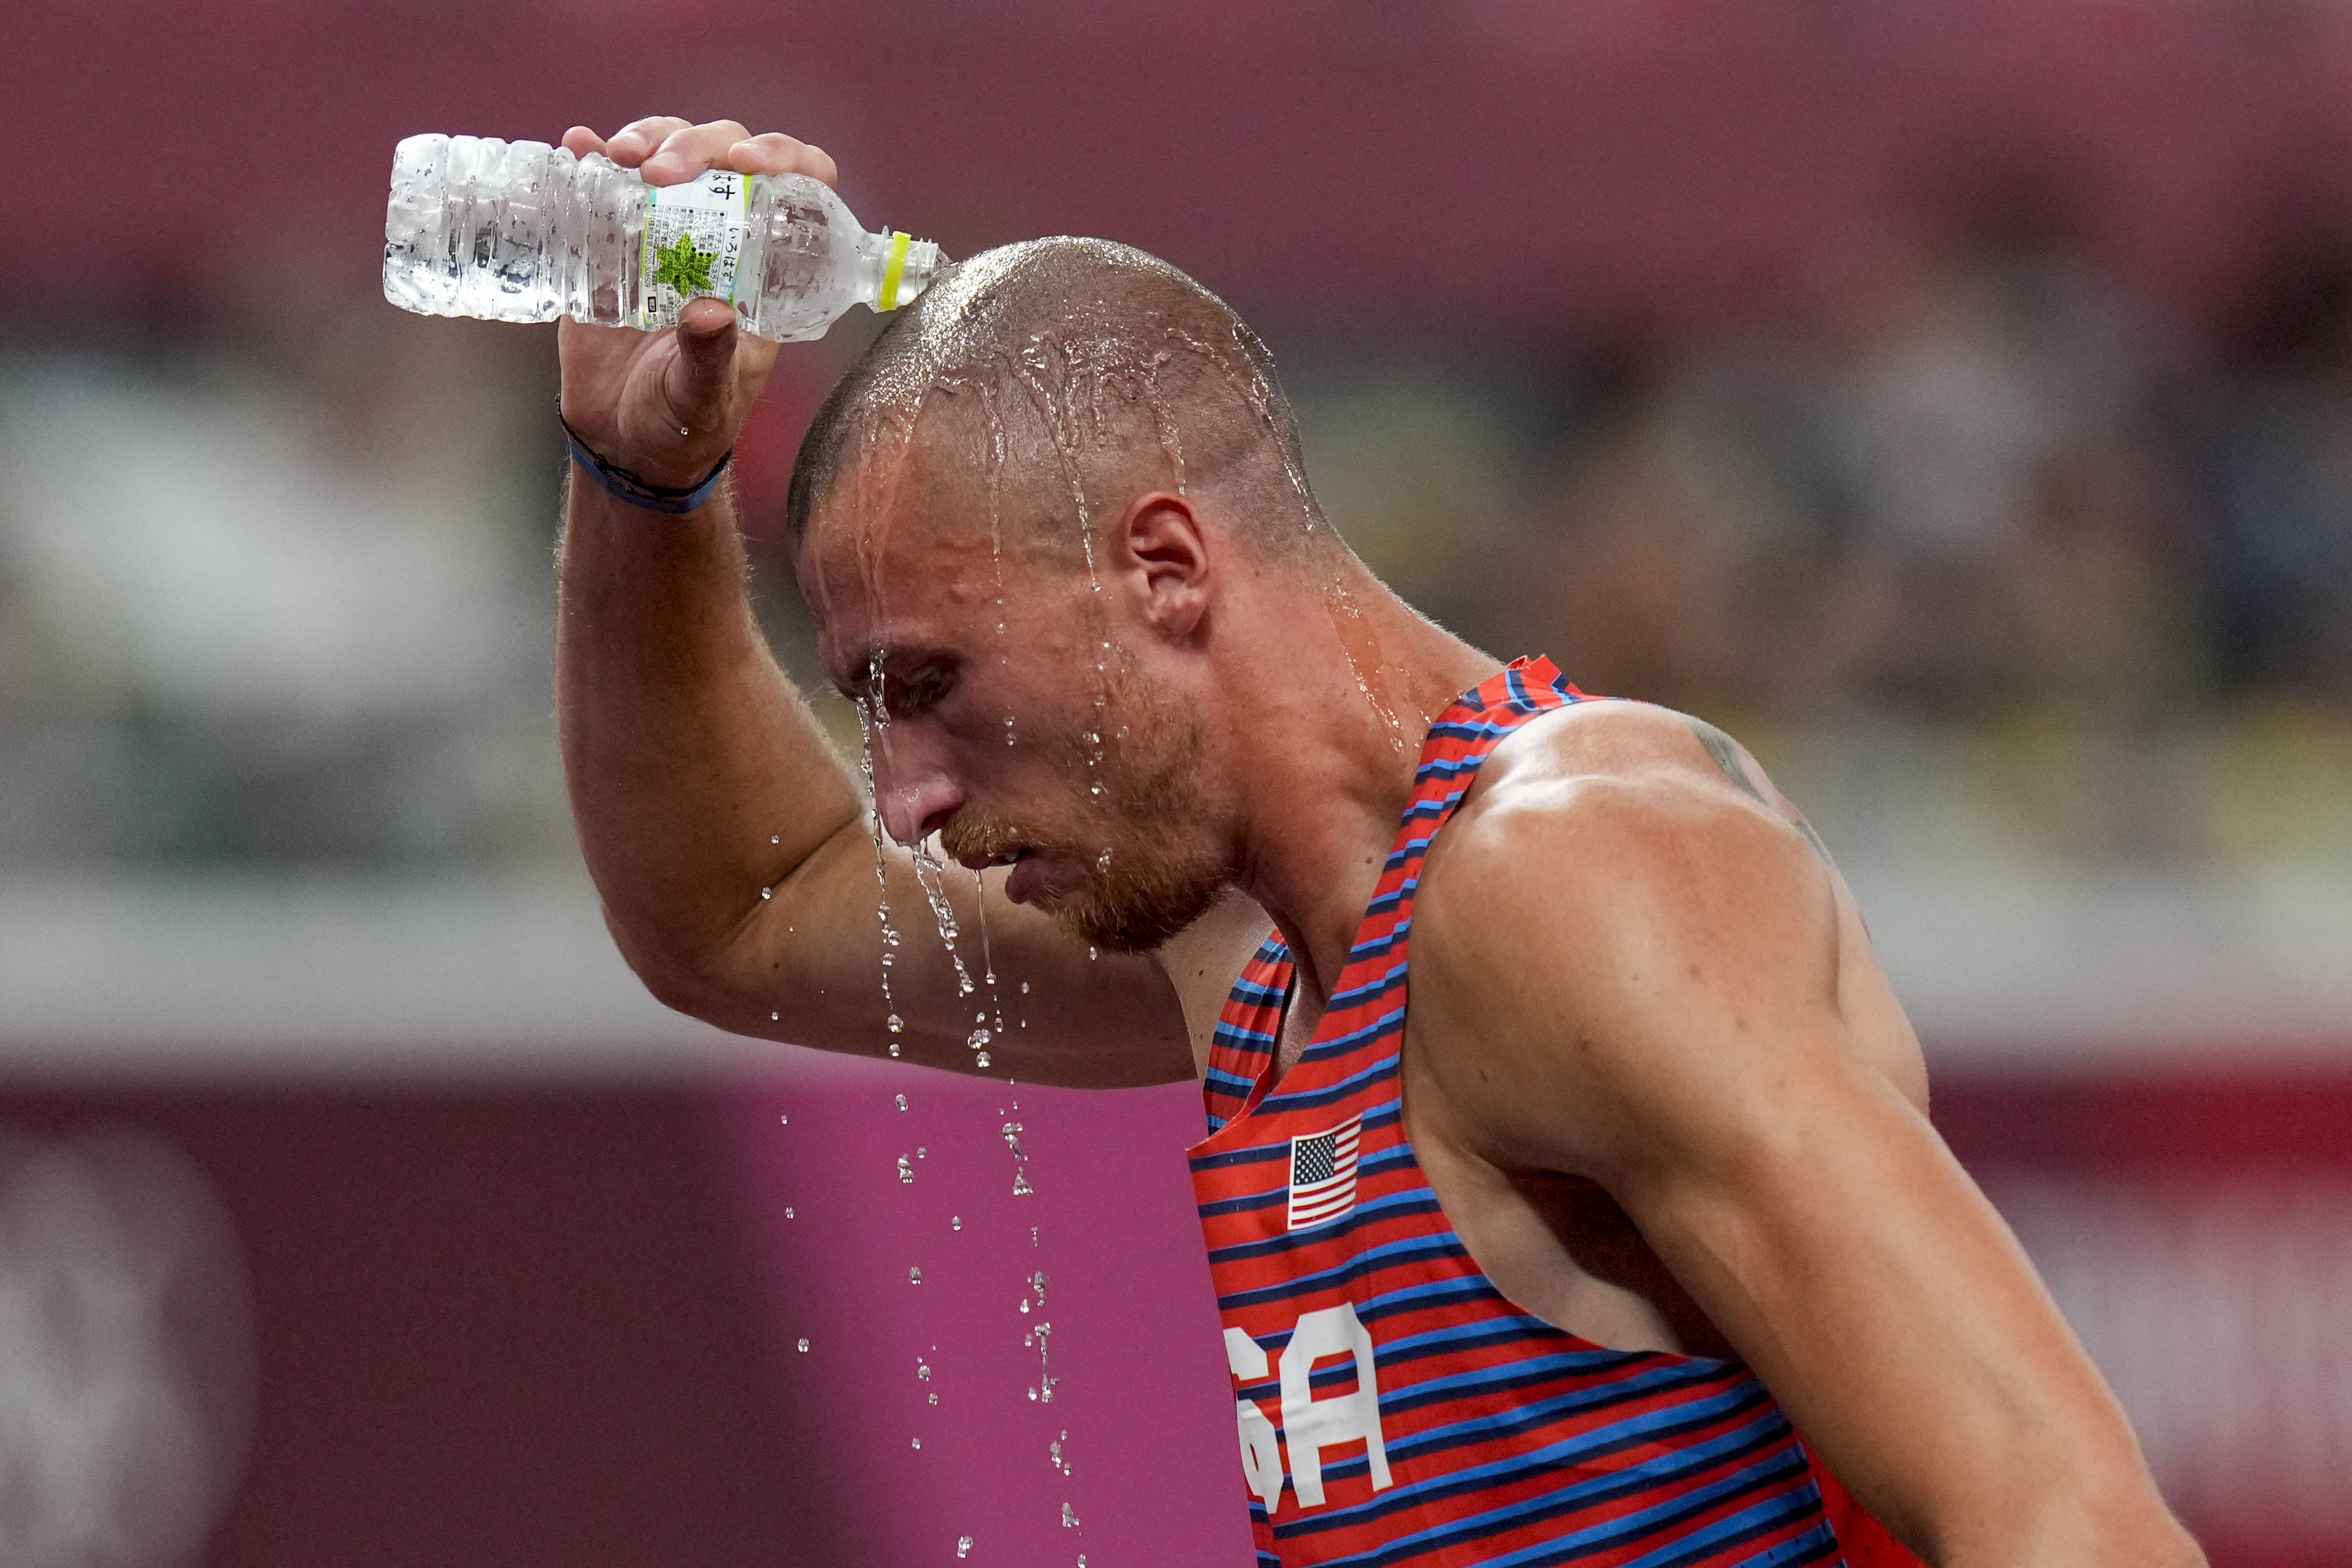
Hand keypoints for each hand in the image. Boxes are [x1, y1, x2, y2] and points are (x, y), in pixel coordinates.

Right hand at [554, 117, 842, 490]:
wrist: (620, 444)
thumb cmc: (680, 427)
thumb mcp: (702, 398)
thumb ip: (709, 359)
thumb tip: (709, 313)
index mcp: (765, 274)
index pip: (800, 192)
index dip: (786, 160)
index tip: (750, 161)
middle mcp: (722, 241)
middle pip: (726, 158)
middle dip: (696, 147)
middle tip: (659, 172)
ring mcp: (665, 233)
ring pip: (672, 155)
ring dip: (649, 140)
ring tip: (618, 158)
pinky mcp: (613, 239)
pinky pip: (609, 184)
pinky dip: (592, 157)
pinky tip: (578, 148)